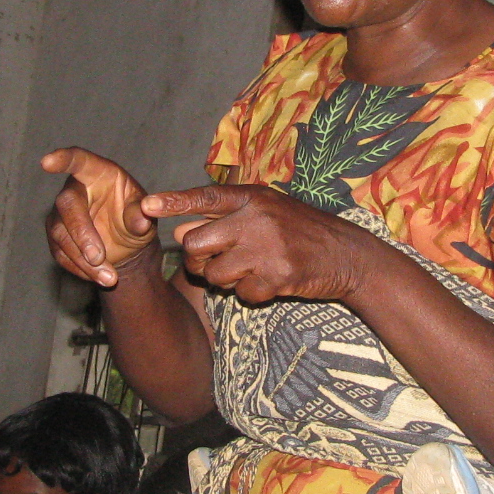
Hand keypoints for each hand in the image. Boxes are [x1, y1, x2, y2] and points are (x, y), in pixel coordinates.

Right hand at [42, 148, 155, 286]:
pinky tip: (99, 277)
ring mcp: (62, 214)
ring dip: (83, 259)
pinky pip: (61, 253)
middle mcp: (76, 190)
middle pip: (68, 204)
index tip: (47, 162)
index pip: (78, 160)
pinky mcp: (57, 237)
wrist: (128, 247)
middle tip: (99, 257)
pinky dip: (79, 268)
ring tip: (110, 277)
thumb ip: (142, 215)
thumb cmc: (136, 218)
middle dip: (82, 233)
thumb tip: (141, 221)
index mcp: (98, 174)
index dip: (62, 159)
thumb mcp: (146, 216)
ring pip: (60, 234)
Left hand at [141, 183, 378, 304]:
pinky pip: (242, 295)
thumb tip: (180, 232)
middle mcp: (257, 218)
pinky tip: (270, 283)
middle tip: (213, 263)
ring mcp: (268, 247)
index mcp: (252, 197)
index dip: (174, 202)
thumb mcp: (266, 213)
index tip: (146, 205)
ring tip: (250, 271)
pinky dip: (251, 295)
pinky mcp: (279, 276)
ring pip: (215, 274)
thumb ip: (225, 219)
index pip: (205, 197)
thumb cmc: (300, 232)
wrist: (346, 254)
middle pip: (196, 244)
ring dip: (226, 281)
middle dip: (197, 260)